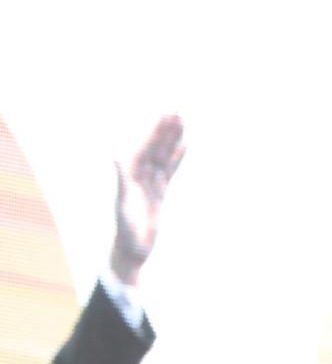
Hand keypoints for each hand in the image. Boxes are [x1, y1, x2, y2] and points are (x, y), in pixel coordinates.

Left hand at [111, 114, 185, 286]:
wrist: (131, 252)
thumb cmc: (125, 232)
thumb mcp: (122, 206)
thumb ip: (120, 180)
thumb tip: (115, 156)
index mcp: (130, 175)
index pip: (145, 148)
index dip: (155, 132)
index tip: (165, 116)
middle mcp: (139, 176)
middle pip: (154, 148)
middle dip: (165, 130)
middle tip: (177, 111)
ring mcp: (150, 184)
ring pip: (163, 156)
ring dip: (171, 140)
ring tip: (182, 122)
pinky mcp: (159, 194)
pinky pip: (169, 172)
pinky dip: (176, 159)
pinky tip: (184, 147)